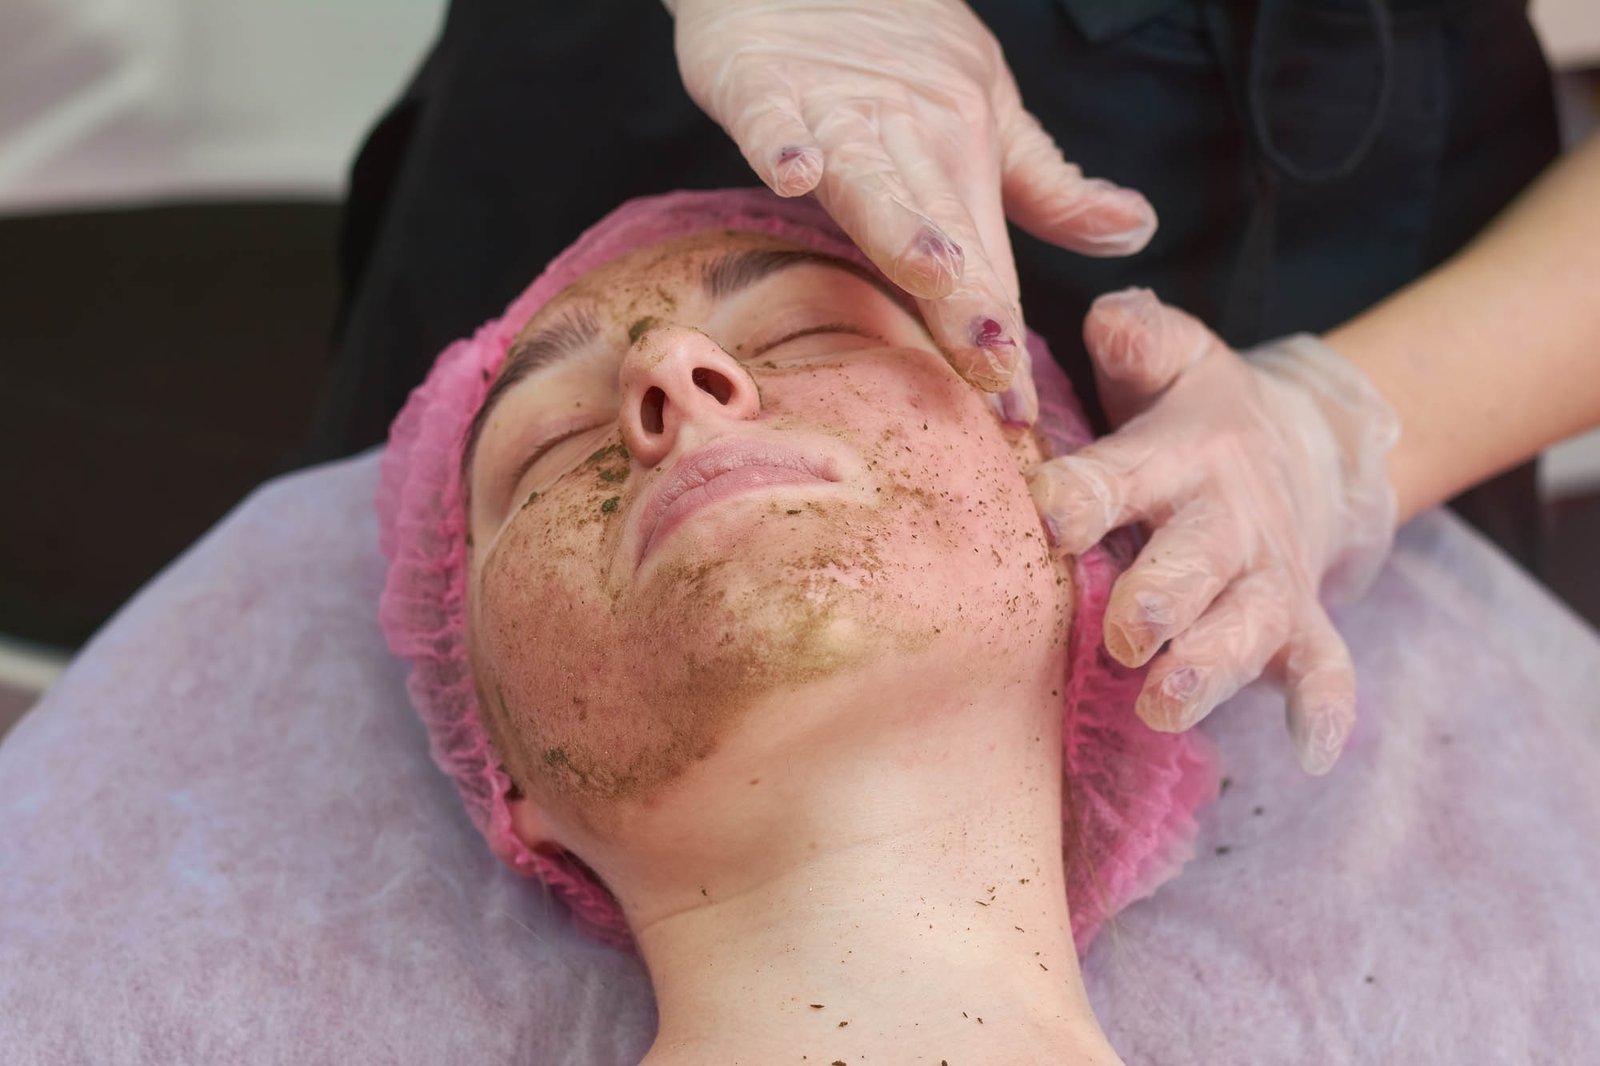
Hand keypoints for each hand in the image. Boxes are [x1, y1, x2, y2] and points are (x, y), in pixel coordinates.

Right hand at [672, 0, 1157, 421]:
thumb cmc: (888, 48)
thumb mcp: (983, 114)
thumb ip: (1045, 188)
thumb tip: (1136, 232)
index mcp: (954, 159)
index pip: (983, 262)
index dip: (1000, 335)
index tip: (1019, 415)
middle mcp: (901, 141)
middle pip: (937, 228)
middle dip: (966, 299)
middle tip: (996, 364)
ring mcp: (832, 113)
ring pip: (869, 176)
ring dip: (900, 222)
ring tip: (936, 269)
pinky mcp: (762, 83)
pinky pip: (770, 114)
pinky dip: (781, 138)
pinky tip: (796, 172)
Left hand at [1028, 289, 1399, 774]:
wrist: (1302, 447)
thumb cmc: (1191, 413)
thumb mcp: (1171, 359)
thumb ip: (1138, 338)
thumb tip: (1106, 317)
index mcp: (1177, 456)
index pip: (1123, 475)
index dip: (1087, 493)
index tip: (1051, 514)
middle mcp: (1224, 522)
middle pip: (1194, 562)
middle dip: (1161, 597)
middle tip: (1127, 632)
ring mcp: (1266, 578)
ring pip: (1245, 626)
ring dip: (1211, 666)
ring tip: (1167, 702)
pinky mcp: (1299, 623)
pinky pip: (1322, 667)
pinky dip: (1323, 706)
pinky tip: (1313, 752)